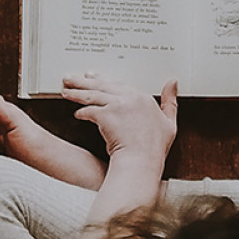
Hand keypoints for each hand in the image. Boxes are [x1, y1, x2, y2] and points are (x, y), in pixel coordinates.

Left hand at [62, 74, 177, 167]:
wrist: (141, 161)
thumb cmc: (154, 148)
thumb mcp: (170, 123)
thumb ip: (170, 101)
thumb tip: (172, 82)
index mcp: (143, 98)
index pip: (120, 85)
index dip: (105, 81)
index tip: (95, 77)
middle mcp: (130, 98)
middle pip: (103, 85)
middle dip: (85, 81)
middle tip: (72, 79)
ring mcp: (117, 105)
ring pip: (92, 94)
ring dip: (77, 92)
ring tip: (66, 90)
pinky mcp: (105, 115)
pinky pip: (89, 110)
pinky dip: (82, 112)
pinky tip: (76, 113)